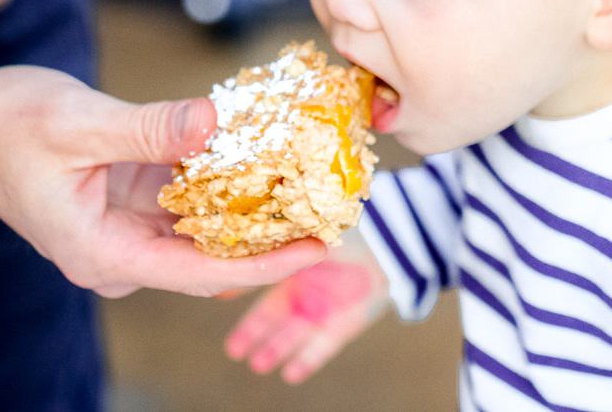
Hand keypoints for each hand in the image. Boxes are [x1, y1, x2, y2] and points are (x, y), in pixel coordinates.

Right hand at [0, 65, 326, 297]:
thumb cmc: (3, 124)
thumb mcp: (78, 122)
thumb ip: (148, 129)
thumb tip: (214, 125)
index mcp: (102, 252)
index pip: (200, 273)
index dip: (265, 264)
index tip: (319, 248)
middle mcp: (118, 252)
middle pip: (209, 258)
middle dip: (269, 238)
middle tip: (331, 211)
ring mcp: (123, 228)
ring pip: (201, 230)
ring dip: (250, 210)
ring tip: (310, 185)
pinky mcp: (127, 202)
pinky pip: (184, 200)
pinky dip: (221, 183)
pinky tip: (260, 159)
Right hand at [225, 235, 388, 382]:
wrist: (391, 248)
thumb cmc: (352, 236)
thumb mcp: (312, 236)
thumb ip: (285, 243)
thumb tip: (253, 240)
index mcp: (297, 268)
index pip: (264, 286)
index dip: (243, 292)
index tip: (220, 303)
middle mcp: (306, 291)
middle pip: (273, 318)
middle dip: (254, 335)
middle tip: (233, 350)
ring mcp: (323, 310)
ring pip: (293, 336)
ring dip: (276, 351)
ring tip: (257, 365)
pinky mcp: (344, 326)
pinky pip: (322, 348)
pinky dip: (307, 361)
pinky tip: (291, 375)